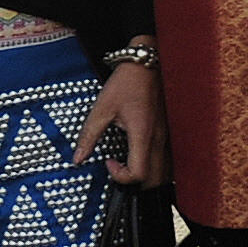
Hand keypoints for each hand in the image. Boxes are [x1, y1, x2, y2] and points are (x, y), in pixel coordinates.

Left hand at [78, 57, 169, 190]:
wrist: (148, 63)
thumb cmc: (127, 82)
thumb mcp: (102, 108)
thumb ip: (89, 135)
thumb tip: (77, 158)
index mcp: (143, 135)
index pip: (138, 174)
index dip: (120, 176)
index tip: (107, 161)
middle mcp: (159, 139)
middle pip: (155, 180)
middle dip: (135, 183)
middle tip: (118, 168)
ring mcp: (167, 137)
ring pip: (164, 172)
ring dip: (147, 177)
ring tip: (129, 164)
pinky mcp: (169, 133)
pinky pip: (167, 160)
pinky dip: (155, 167)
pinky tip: (140, 156)